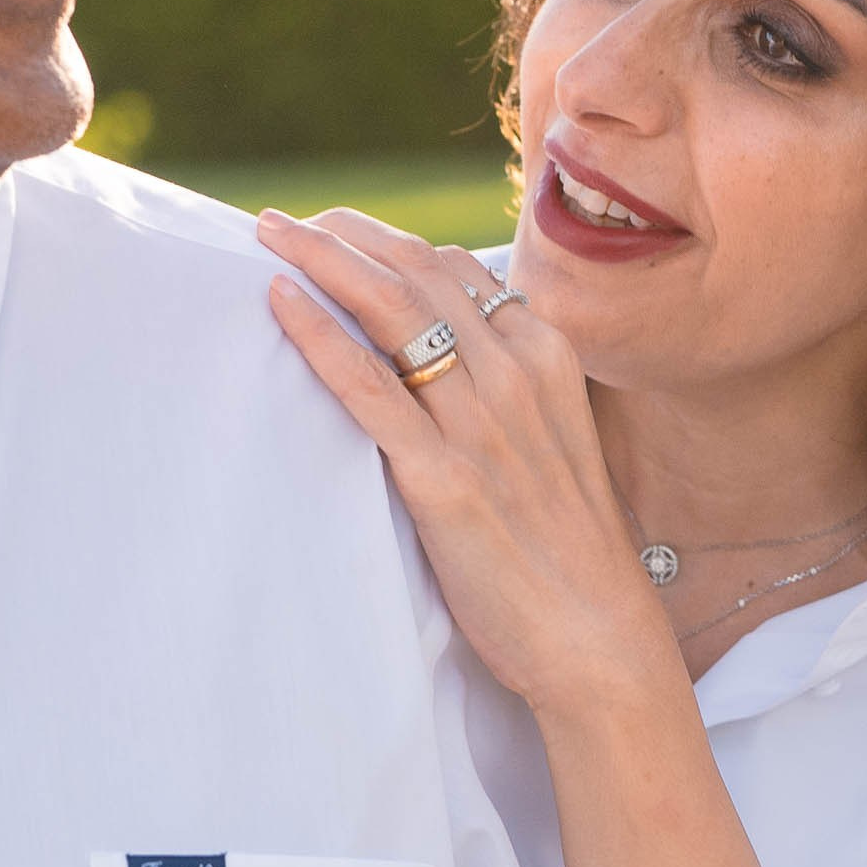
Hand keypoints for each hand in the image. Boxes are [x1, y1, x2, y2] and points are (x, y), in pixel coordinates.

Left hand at [262, 208, 681, 719]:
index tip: (335, 234)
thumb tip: (453, 363)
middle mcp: (516, 377)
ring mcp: (481, 426)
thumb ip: (510, 396)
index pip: (454, 269)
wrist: (601, 642)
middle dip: (341, 234)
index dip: (386, 243)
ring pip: (390, 310)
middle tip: (278, 224)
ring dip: (319, 260)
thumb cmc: (569, 554)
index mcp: (546, 361)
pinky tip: (280, 303)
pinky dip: (319, 336)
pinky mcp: (443, 481)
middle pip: (415, 272)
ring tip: (265, 235)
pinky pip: (369, 389)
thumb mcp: (556, 447)